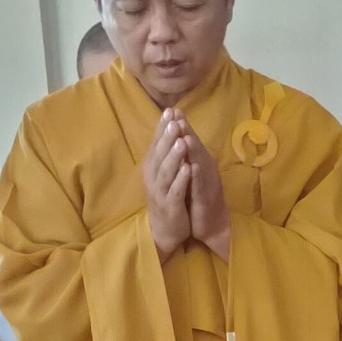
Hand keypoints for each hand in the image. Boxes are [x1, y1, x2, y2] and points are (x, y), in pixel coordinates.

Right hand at [144, 110, 194, 259]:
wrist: (165, 229)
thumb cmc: (168, 197)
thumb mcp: (165, 173)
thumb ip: (167, 154)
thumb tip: (171, 129)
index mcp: (152, 168)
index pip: (156, 144)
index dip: (162, 128)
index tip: (170, 111)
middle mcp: (153, 178)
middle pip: (160, 154)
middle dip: (167, 137)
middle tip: (174, 121)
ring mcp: (161, 192)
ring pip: (166, 171)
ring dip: (174, 156)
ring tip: (182, 141)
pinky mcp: (170, 206)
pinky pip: (176, 191)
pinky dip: (182, 179)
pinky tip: (189, 169)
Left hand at [181, 122, 228, 260]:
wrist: (212, 225)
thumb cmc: (200, 199)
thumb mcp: (192, 175)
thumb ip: (187, 158)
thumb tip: (179, 138)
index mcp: (200, 163)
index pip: (189, 141)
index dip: (182, 126)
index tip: (172, 110)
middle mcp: (206, 170)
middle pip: (195, 147)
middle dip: (186, 131)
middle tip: (176, 115)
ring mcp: (207, 184)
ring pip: (199, 164)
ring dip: (193, 150)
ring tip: (184, 136)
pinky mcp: (206, 199)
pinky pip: (201, 186)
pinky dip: (197, 176)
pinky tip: (193, 166)